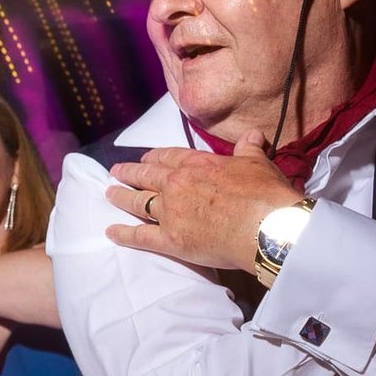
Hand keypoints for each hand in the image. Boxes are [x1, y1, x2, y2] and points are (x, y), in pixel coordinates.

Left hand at [105, 131, 301, 269]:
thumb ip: (249, 149)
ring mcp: (170, 212)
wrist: (266, 228)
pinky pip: (140, 236)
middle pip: (146, 176)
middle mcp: (177, 185)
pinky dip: (124, 234)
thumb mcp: (258, 163)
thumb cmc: (265, 194)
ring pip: (138, 201)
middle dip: (129, 172)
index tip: (144, 157)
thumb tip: (252, 135)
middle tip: (115, 171)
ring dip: (121, 197)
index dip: (154, 156)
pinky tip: (111, 232)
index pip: (168, 156)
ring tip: (109, 193)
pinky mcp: (170, 240)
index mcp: (197, 164)